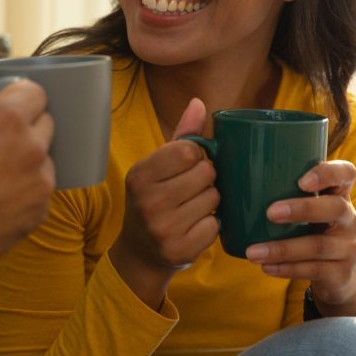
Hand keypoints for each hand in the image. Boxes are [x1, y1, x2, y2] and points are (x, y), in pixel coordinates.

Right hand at [0, 80, 55, 270]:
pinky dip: (25, 191)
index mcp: (5, 119)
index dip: (20, 97)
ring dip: (27, 162)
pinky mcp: (41, 211)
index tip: (12, 104)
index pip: (35, 93)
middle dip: (26, 128)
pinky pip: (40, 190)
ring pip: (44, 159)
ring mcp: (40, 181)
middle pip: (45, 123)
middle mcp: (30, 147)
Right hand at [109, 98, 219, 308]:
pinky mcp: (180, 250)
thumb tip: (198, 103)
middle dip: (206, 179)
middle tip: (191, 190)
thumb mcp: (158, 168)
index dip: (196, 156)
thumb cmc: (154, 200)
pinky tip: (194, 227)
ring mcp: (163, 228)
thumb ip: (181, 137)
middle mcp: (148, 201)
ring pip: (214, 198)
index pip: (188, 150)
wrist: (140, 252)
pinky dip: (210, 225)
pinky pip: (215, 225)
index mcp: (139, 175)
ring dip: (211, 202)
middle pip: (206, 173)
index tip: (187, 166)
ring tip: (192, 208)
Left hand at [244, 160, 355, 316]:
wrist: (338, 276)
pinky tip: (266, 267)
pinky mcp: (341, 273)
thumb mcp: (306, 209)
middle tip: (270, 213)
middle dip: (301, 209)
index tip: (302, 180)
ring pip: (318, 245)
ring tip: (253, 252)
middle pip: (334, 208)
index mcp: (339, 195)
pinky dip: (287, 269)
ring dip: (282, 248)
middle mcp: (349, 218)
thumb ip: (281, 192)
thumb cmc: (310, 230)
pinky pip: (314, 270)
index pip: (346, 173)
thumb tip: (227, 172)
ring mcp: (348, 247)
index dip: (328, 173)